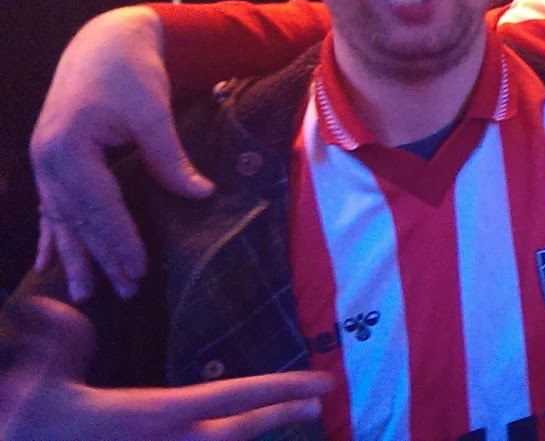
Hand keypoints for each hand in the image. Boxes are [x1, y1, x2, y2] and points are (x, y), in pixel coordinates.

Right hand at [0, 296, 330, 440]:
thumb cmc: (23, 419)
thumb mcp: (40, 374)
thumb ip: (65, 340)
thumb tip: (68, 313)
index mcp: (145, 416)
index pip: (226, 398)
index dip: (276, 390)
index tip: (319, 384)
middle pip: (234, 433)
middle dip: (277, 415)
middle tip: (319, 400)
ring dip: (248, 433)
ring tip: (284, 417)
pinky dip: (215, 440)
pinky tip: (225, 433)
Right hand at [30, 7, 212, 301]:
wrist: (103, 43)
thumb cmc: (130, 73)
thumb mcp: (153, 112)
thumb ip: (170, 157)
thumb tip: (200, 195)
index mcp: (69, 145)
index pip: (99, 205)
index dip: (119, 240)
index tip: (138, 270)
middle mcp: (47, 158)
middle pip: (78, 218)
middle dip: (101, 257)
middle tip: (124, 292)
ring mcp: (43, 161)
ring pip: (61, 218)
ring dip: (75, 255)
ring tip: (84, 293)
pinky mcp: (49, 161)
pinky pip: (50, 207)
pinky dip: (52, 235)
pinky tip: (48, 262)